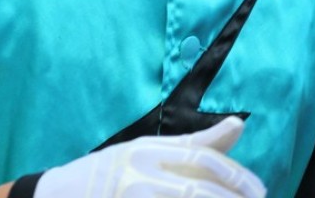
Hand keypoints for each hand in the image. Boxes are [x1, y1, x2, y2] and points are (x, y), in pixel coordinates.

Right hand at [34, 116, 265, 197]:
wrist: (55, 197)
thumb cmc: (107, 174)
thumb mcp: (148, 151)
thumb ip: (194, 143)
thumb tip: (239, 125)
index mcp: (148, 150)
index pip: (201, 159)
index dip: (235, 176)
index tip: (259, 190)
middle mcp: (138, 172)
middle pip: (196, 188)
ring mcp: (129, 194)